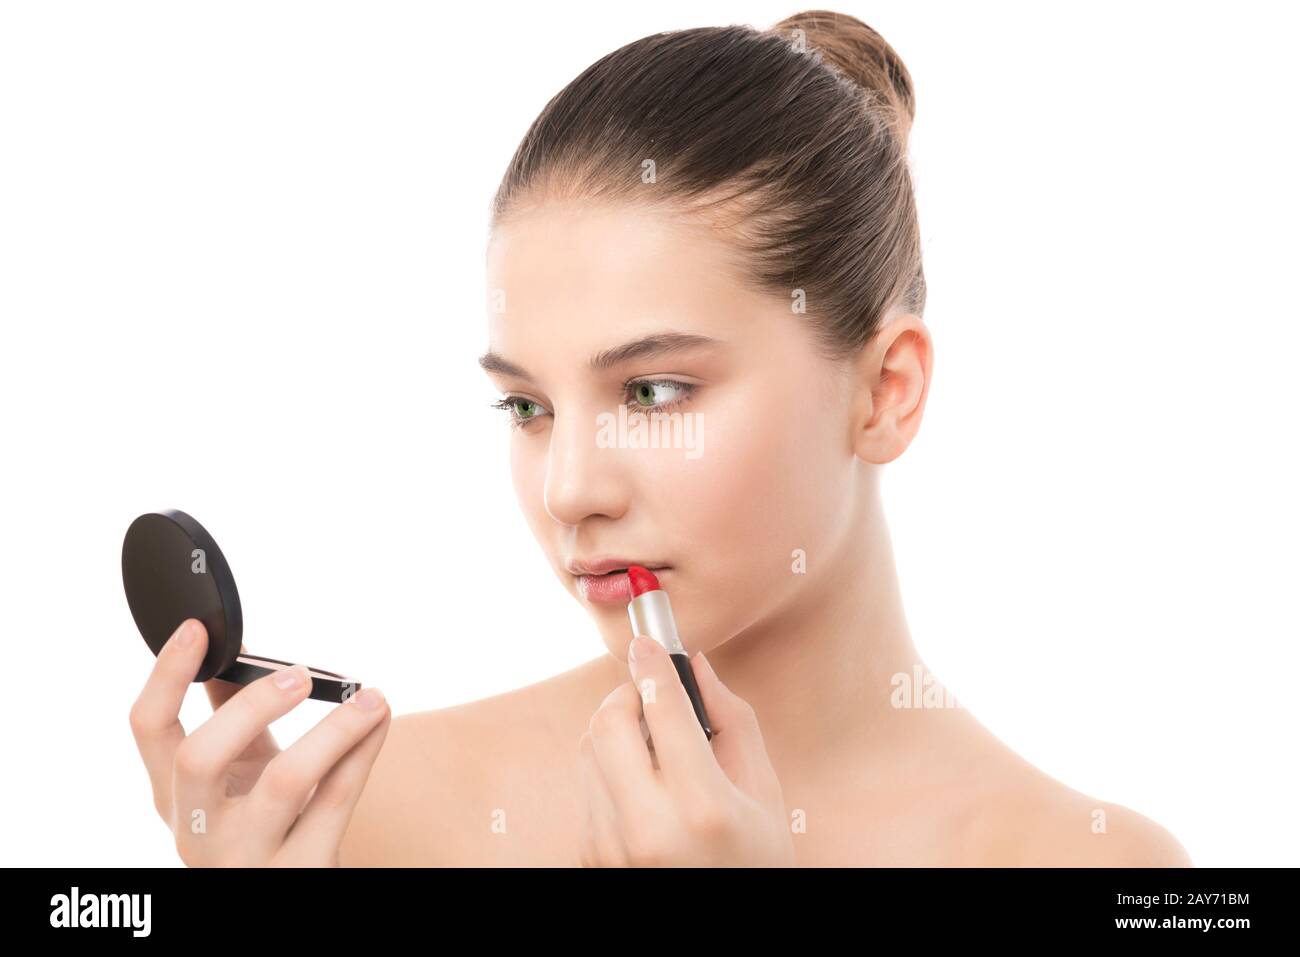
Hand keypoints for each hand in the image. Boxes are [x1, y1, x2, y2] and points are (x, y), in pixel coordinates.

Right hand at [129, 618, 390, 865]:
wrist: (287, 894)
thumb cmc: (263, 824)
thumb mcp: (237, 776)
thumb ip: (232, 717)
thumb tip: (237, 650)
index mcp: (175, 797)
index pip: (148, 729)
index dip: (166, 675)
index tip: (198, 626)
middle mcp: (198, 831)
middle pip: (198, 759)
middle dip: (249, 707)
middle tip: (299, 674)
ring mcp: (248, 858)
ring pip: (285, 784)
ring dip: (333, 728)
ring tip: (370, 698)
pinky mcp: (301, 872)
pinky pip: (336, 803)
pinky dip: (363, 753)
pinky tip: (379, 721)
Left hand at [578, 635, 794, 866]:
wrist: (727, 936)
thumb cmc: (756, 862)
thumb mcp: (764, 794)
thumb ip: (733, 721)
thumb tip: (696, 666)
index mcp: (702, 807)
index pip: (662, 709)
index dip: (653, 665)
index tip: (648, 642)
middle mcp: (647, 829)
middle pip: (607, 724)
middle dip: (627, 697)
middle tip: (652, 698)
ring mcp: (611, 849)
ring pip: (590, 752)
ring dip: (619, 736)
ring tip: (658, 754)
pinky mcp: (591, 858)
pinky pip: (588, 788)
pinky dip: (613, 774)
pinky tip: (647, 793)